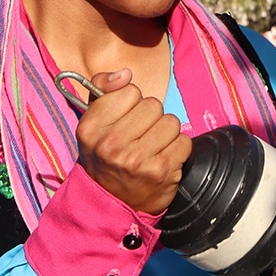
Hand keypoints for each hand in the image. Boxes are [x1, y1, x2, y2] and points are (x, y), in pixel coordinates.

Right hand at [74, 69, 192, 215]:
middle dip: (151, 118)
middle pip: (153, 105)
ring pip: (171, 122)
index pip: (130, 91)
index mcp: (91, 127)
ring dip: (166, 133)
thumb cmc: (106, 156)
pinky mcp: (161, 171)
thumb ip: (103, 89)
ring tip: (152, 148)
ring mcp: (136, 159)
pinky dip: (178, 149)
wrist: (113, 202)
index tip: (124, 120)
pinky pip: (184, 141)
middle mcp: (111, 144)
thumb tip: (125, 74)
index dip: (131, 103)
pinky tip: (163, 159)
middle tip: (139, 137)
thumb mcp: (93, 122)